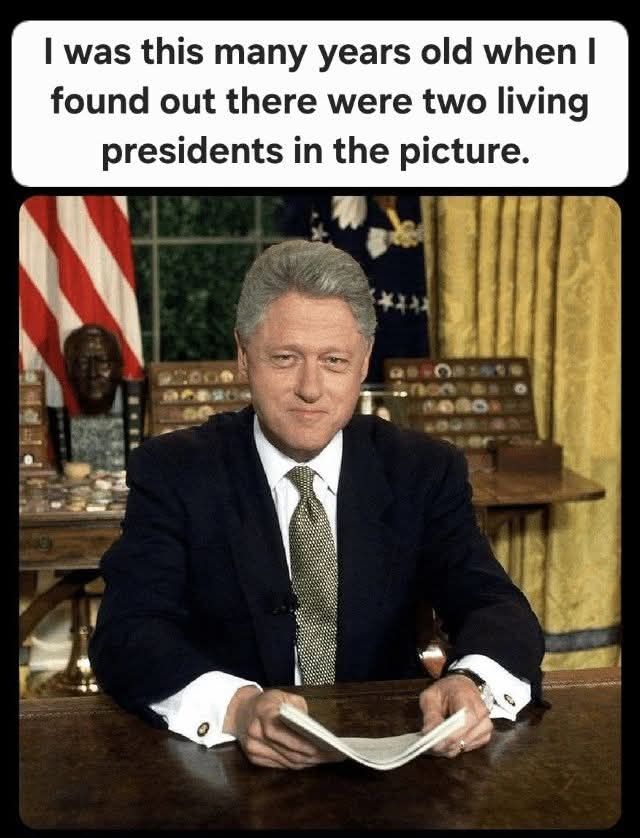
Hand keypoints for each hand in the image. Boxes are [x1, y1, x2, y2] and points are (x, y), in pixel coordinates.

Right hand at [223, 686, 344, 769]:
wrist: (240, 711)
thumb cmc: (266, 702)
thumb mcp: (283, 696)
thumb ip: (298, 708)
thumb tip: (313, 727)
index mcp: (263, 713)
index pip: (280, 732)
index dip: (299, 743)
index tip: (317, 748)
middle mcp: (255, 732)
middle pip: (285, 751)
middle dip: (308, 756)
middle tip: (327, 756)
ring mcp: (253, 748)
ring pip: (284, 761)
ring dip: (304, 763)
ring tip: (321, 760)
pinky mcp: (253, 758)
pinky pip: (279, 765)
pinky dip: (294, 764)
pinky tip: (307, 761)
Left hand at [419, 675, 492, 757]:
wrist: (460, 688)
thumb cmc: (446, 691)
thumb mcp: (431, 696)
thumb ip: (430, 714)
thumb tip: (428, 733)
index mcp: (468, 697)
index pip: (465, 720)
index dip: (451, 734)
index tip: (436, 742)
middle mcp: (481, 711)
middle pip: (466, 736)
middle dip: (447, 744)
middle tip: (431, 746)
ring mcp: (485, 724)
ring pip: (467, 745)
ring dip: (450, 748)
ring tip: (436, 744)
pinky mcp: (484, 734)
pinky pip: (470, 748)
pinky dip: (457, 748)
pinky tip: (447, 743)